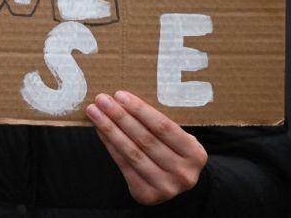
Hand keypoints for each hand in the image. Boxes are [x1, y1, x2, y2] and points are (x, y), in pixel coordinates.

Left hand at [86, 90, 207, 205]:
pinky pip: (124, 165)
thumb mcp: (179, 139)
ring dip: (110, 130)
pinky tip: (101, 131)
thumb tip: (124, 100)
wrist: (176, 185)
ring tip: (95, 113)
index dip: (140, 110)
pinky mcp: (147, 195)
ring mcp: (165, 187)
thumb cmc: (174, 152)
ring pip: (132, 152)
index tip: (120, 95)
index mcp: (195, 154)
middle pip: (145, 139)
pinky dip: (110, 145)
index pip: (163, 127)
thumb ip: (160, 125)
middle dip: (120, 117)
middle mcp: (183, 172)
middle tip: (102, 100)